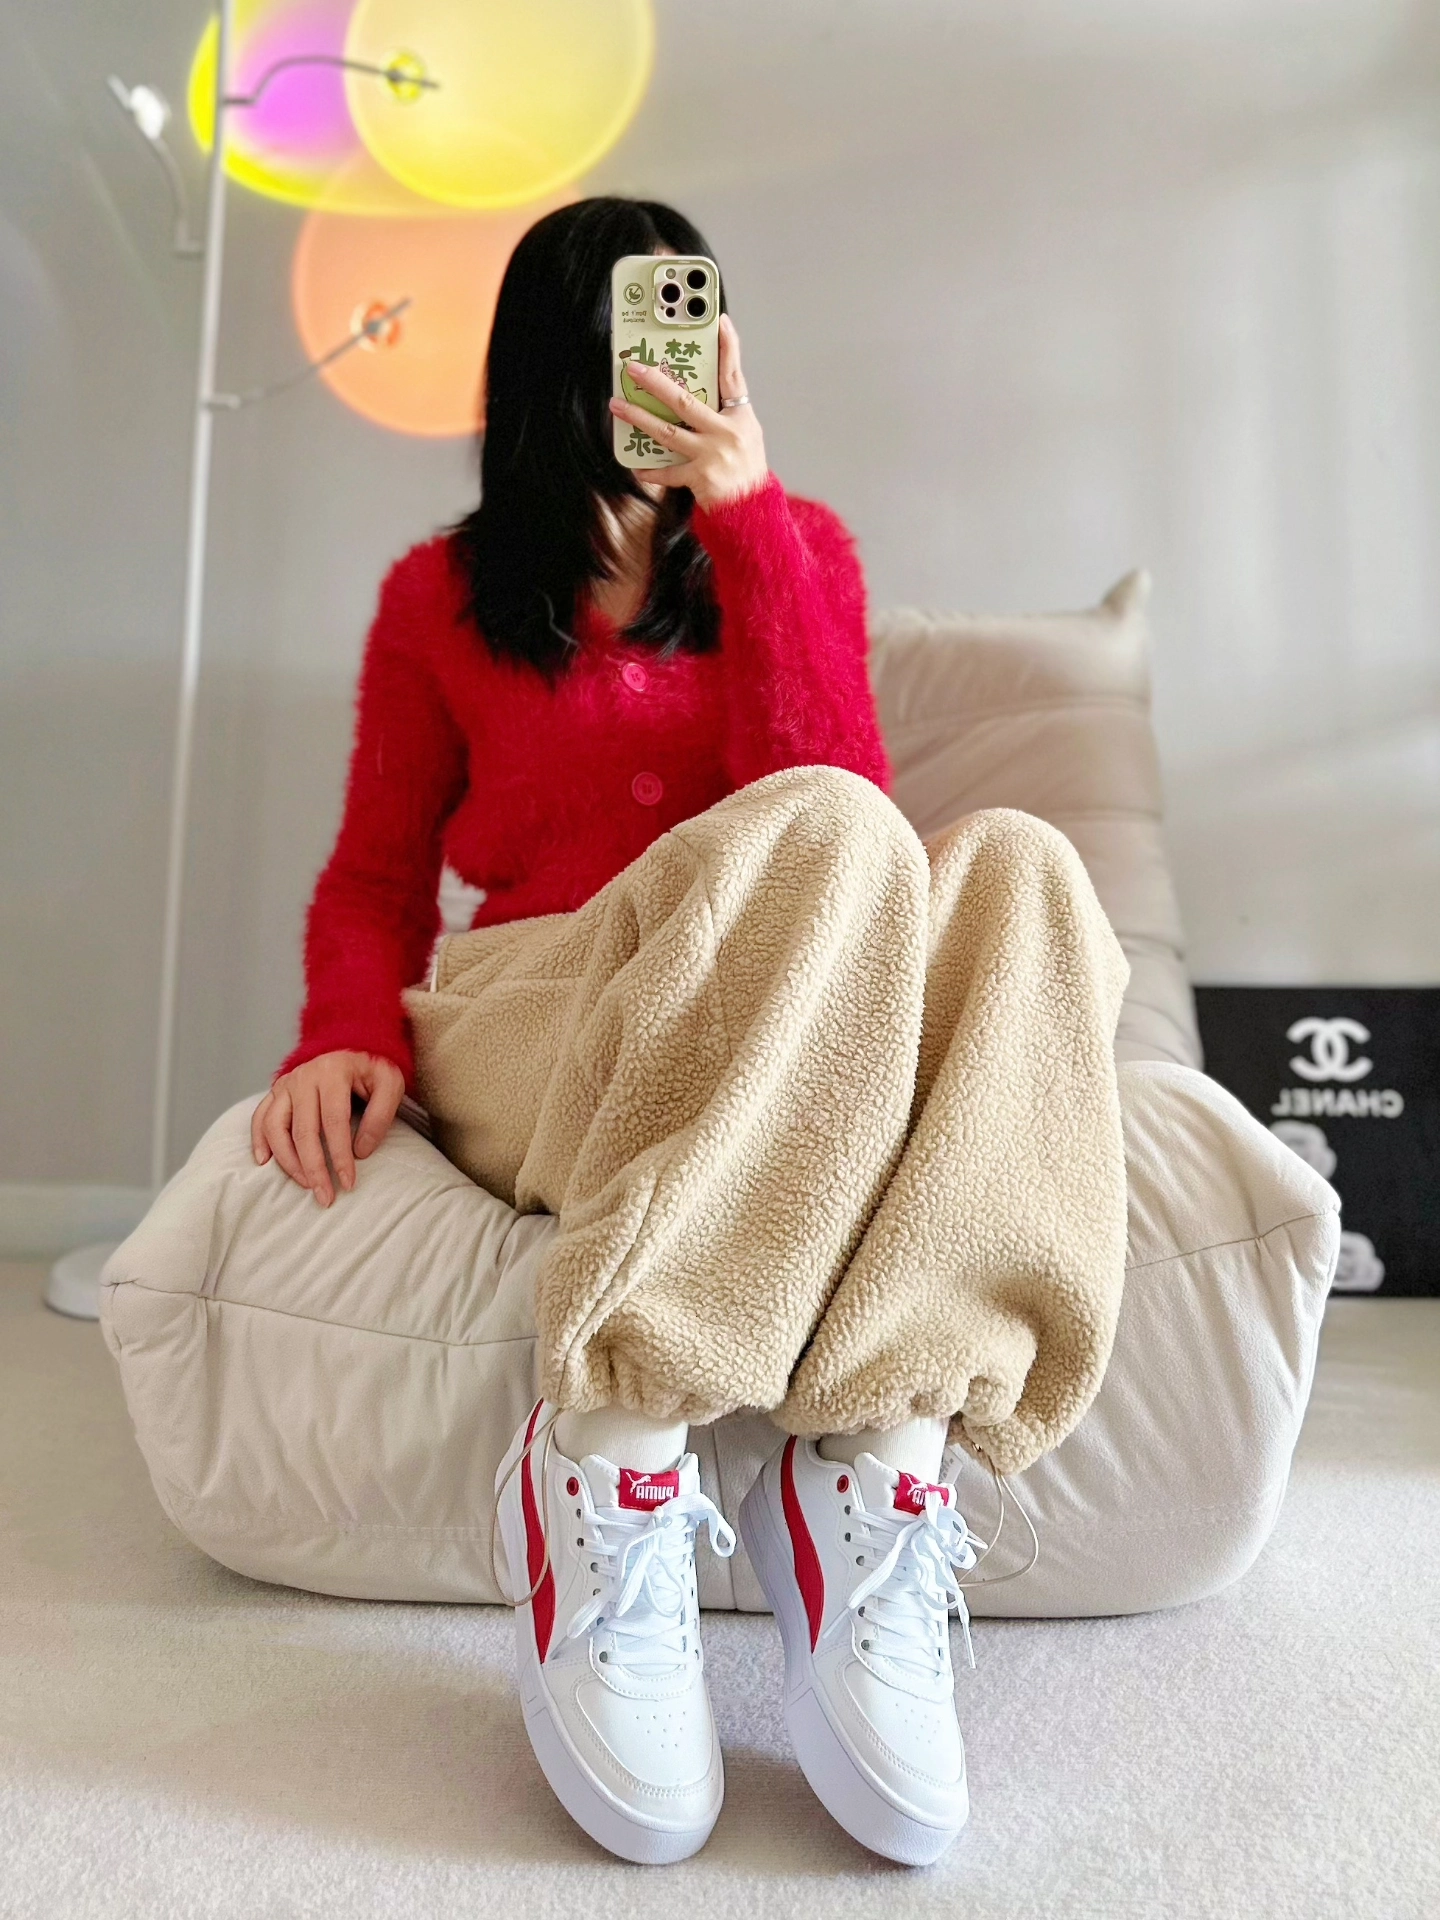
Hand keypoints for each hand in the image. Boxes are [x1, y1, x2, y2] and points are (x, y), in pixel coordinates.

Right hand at [251, 1050, 404, 1206]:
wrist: (352, 1041)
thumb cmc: (373, 1068)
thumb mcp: (390, 1084)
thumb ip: (380, 1116)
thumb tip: (361, 1152)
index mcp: (333, 1072)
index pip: (334, 1122)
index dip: (340, 1156)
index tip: (348, 1182)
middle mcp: (304, 1077)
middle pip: (303, 1131)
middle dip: (314, 1168)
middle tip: (325, 1197)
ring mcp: (287, 1084)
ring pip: (276, 1127)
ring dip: (288, 1161)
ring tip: (304, 1184)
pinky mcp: (277, 1090)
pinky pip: (260, 1117)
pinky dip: (259, 1140)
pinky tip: (264, 1162)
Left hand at [610, 312, 767, 510]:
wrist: (754, 509)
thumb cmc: (747, 470)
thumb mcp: (746, 434)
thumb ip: (725, 414)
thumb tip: (694, 394)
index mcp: (740, 418)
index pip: (733, 376)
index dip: (728, 348)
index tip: (720, 324)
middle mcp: (726, 433)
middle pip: (685, 401)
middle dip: (656, 383)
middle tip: (634, 368)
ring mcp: (711, 455)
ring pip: (668, 432)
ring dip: (639, 418)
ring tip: (618, 405)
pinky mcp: (700, 478)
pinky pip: (668, 472)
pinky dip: (651, 471)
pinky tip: (636, 466)